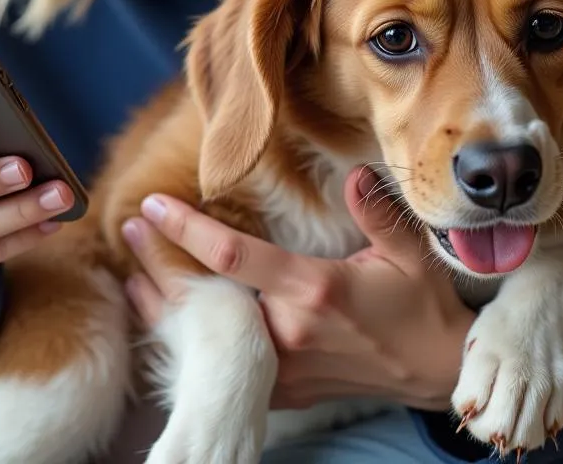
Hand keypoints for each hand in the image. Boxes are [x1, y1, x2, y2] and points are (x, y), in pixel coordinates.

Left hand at [121, 166, 474, 412]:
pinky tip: (170, 319)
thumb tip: (356, 175)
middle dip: (162, 261)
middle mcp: (288, 329)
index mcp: (313, 288)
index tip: (156, 204)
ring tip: (132, 272)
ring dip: (168, 301)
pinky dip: (198, 340)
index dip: (189, 230)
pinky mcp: (284, 387)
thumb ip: (376, 213)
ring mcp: (282, 365)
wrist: (434, 371)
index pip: (235, 256)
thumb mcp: (409, 253)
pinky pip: (230, 363)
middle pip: (208, 294)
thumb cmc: (420, 305)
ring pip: (211, 333)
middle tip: (128, 226)